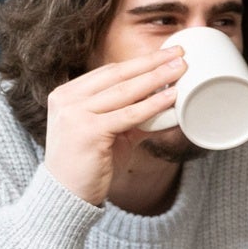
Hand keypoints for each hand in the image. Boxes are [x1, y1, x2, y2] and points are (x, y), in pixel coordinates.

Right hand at [43, 48, 185, 205]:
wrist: (66, 196)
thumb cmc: (89, 164)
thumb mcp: (109, 132)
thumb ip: (130, 116)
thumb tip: (164, 103)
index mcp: (67, 94)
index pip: (109, 72)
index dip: (139, 62)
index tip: (166, 54)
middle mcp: (66, 100)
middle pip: (117, 75)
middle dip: (151, 62)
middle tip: (180, 53)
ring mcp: (74, 114)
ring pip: (124, 91)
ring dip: (156, 78)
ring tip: (180, 69)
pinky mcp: (87, 131)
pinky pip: (128, 114)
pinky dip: (153, 105)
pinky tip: (172, 96)